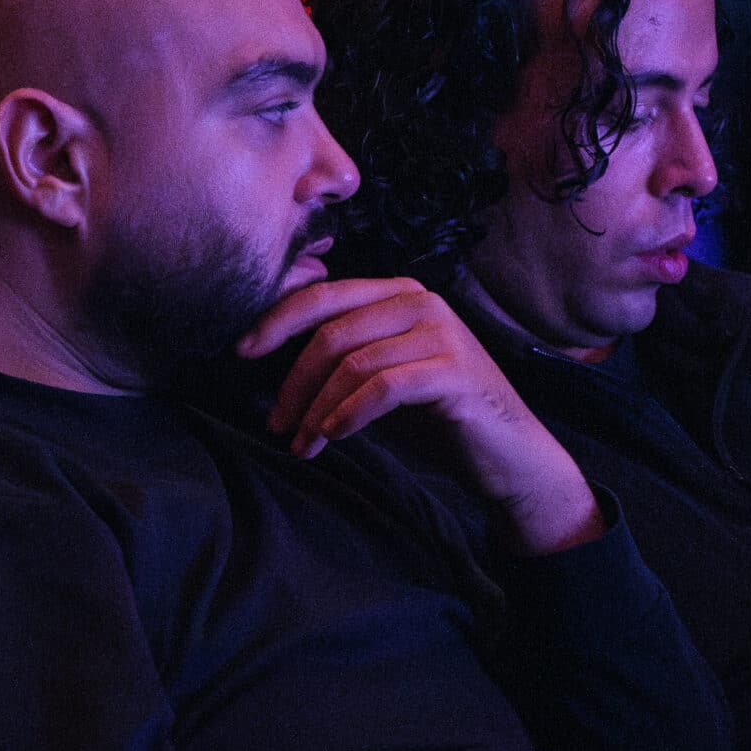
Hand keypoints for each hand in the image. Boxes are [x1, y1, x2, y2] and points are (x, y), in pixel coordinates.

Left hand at [238, 276, 603, 553]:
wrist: (509, 457)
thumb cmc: (439, 419)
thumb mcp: (380, 380)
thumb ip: (340, 360)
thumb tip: (270, 363)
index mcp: (398, 293)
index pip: (322, 296)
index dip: (275, 322)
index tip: (242, 353)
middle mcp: (420, 302)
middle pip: (330, 332)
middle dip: (292, 382)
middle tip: (276, 423)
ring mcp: (441, 332)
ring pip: (352, 362)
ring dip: (316, 409)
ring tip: (302, 444)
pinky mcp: (454, 371)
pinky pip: (383, 387)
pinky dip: (349, 414)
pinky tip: (334, 437)